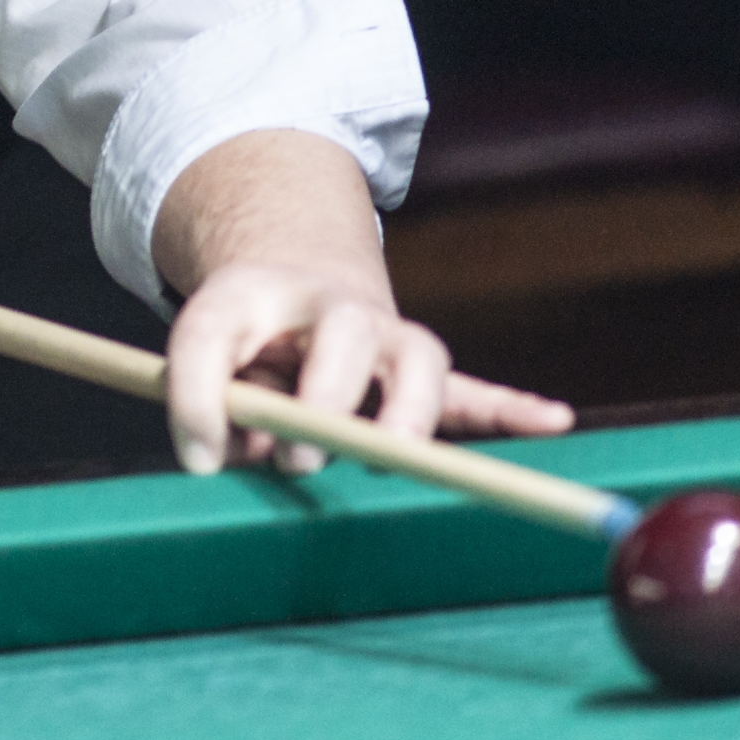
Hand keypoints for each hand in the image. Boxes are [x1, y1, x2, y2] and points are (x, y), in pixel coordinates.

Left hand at [153, 130, 571, 473]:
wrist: (296, 279)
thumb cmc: (242, 328)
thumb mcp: (197, 346)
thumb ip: (190, 397)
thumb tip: (209, 460)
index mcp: (266, 294)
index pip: (231, 328)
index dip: (211, 390)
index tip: (213, 446)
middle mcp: (338, 311)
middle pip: (350, 337)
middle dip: (327, 399)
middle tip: (299, 455)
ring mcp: (387, 341)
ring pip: (419, 363)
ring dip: (407, 414)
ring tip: (394, 452)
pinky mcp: (420, 376)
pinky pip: (470, 391)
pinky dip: (507, 408)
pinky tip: (549, 420)